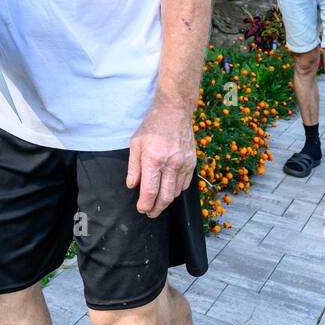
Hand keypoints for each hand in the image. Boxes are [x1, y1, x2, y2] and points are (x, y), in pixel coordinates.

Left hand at [126, 102, 196, 219]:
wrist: (175, 111)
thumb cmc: (152, 126)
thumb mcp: (135, 143)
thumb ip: (133, 167)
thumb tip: (132, 186)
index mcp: (153, 159)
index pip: (150, 192)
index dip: (145, 205)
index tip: (141, 209)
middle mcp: (171, 164)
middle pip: (165, 198)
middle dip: (156, 210)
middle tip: (150, 213)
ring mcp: (184, 164)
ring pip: (176, 193)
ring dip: (166, 201)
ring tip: (158, 203)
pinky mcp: (192, 163)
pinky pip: (185, 184)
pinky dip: (176, 191)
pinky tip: (169, 190)